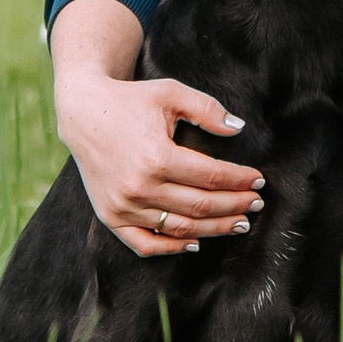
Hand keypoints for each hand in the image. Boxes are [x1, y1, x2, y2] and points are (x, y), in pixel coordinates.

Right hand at [54, 61, 263, 257]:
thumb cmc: (130, 100)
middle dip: (235, 206)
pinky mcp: (110, 217)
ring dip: (214, 229)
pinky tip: (196, 242)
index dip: (240, 181)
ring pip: (180, 228)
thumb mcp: (171, 93)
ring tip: (239, 224)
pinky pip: (145, 244)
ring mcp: (124, 206)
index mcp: (157, 156)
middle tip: (256, 205)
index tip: (259, 181)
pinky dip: (172, 248)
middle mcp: (140, 187)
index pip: (212, 177)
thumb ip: (207, 109)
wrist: (83, 113)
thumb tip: (239, 128)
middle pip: (201, 206)